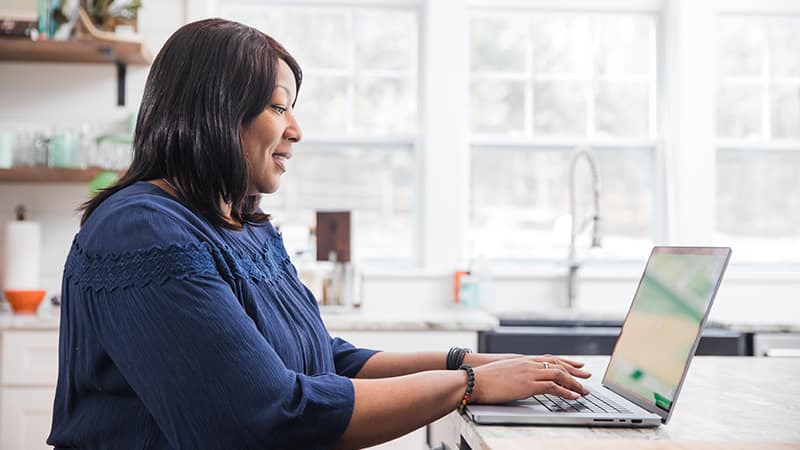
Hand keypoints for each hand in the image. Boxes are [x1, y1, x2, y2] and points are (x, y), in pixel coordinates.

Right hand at [469, 356, 590, 404]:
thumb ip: (514, 373)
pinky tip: (573, 397)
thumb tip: (517, 379)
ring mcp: (529, 373)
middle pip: (558, 365)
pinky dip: (566, 392)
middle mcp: (528, 363)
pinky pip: (553, 387)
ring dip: (574, 383)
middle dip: (574, 371)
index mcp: (522, 360)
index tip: (576, 364)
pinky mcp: (528, 385)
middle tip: (586, 377)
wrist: (474, 380)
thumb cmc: (483, 378)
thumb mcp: (502, 371)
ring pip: (559, 375)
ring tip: (584, 391)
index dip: (565, 362)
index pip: (549, 358)